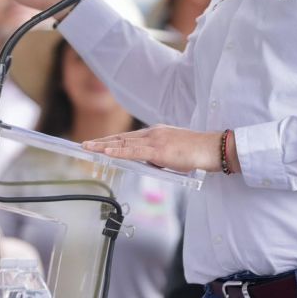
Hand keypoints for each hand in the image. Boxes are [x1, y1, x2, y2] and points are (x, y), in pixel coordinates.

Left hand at [83, 125, 227, 173]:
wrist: (212, 149)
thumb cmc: (197, 153)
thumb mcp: (173, 155)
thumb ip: (158, 157)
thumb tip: (148, 164)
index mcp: (156, 133)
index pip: (128, 137)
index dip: (111, 140)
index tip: (98, 143)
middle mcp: (153, 133)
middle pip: (121, 138)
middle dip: (101, 141)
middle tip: (84, 144)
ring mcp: (154, 140)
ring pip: (123, 143)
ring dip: (103, 145)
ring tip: (87, 147)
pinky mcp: (158, 150)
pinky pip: (133, 152)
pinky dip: (117, 151)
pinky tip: (105, 151)